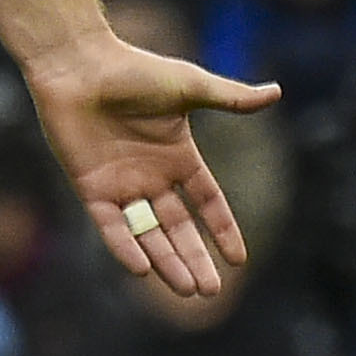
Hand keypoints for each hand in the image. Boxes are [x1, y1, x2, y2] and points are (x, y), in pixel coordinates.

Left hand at [24, 33, 279, 296]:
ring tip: (186, 289)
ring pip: (147, 234)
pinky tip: (143, 268)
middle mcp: (151, 175)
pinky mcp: (90, 188)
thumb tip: (277, 92)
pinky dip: (124, 247)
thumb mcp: (189, 86)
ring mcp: (121, 184)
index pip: (206, 201)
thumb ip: (231, 98)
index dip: (222, 229)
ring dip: (165, 261)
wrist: (78, 64)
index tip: (238, 260)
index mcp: (177, 155)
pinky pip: (110, 226)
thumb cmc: (133, 69)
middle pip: (178, 227)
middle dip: (195, 258)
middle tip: (210, 290)